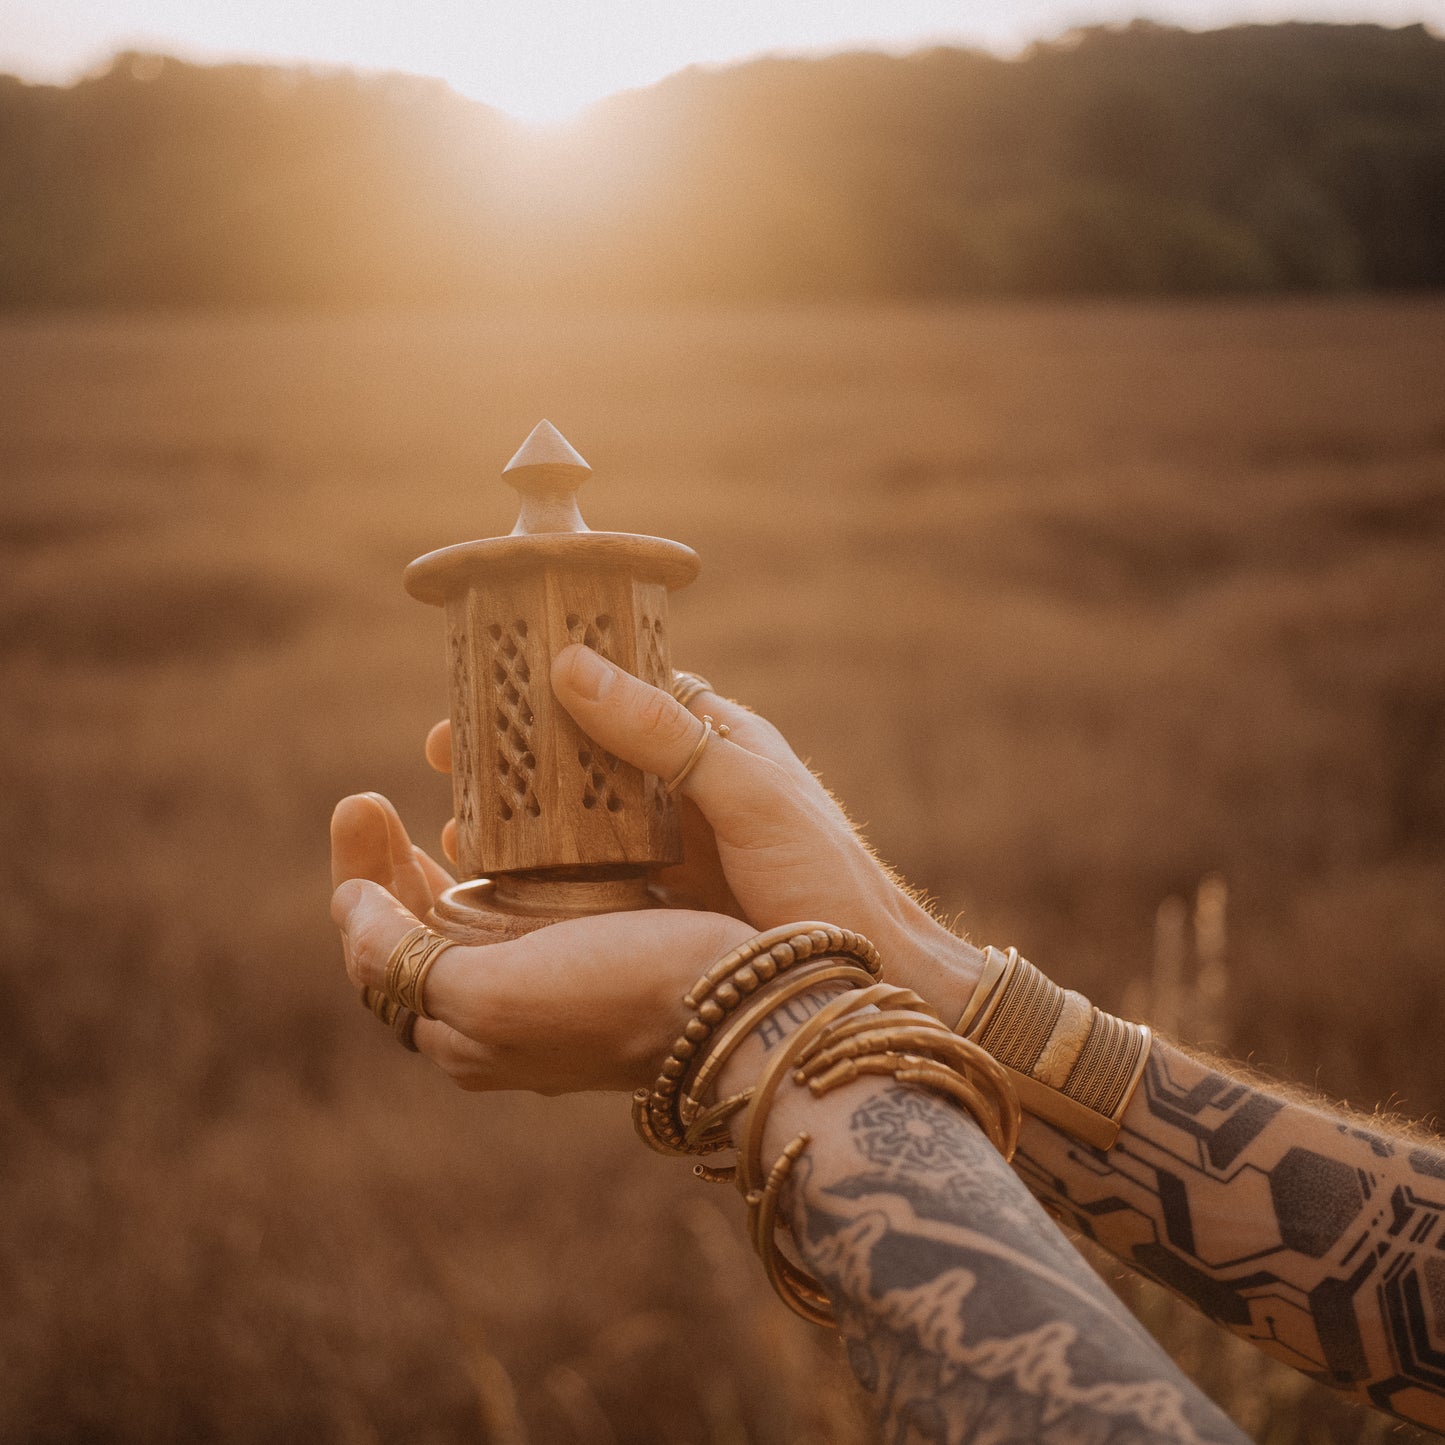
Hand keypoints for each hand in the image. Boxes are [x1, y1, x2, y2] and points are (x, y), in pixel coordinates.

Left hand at [330, 792, 754, 1092]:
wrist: (741, 1007)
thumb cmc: (618, 999)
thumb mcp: (487, 994)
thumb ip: (400, 959)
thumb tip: (348, 909)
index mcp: (462, 1032)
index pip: (375, 953)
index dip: (357, 878)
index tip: (362, 802)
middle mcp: (500, 1014)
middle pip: (416, 932)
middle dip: (386, 861)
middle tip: (370, 797)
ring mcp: (552, 982)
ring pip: (472, 914)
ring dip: (443, 855)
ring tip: (436, 798)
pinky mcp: (601, 951)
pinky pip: (532, 903)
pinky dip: (506, 863)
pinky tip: (516, 827)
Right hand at [425, 645, 982, 1021]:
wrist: (865, 979)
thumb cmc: (826, 874)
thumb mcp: (750, 793)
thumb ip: (668, 734)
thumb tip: (571, 666)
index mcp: (712, 737)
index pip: (619, 688)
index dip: (552, 683)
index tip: (485, 688)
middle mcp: (682, 786)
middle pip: (583, 755)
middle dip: (517, 755)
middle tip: (446, 759)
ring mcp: (668, 848)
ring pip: (576, 821)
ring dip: (519, 820)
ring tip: (454, 827)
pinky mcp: (658, 904)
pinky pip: (586, 881)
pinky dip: (540, 877)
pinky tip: (493, 888)